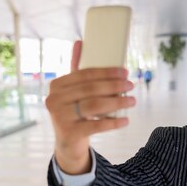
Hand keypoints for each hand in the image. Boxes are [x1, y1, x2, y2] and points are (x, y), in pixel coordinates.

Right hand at [45, 40, 135, 173]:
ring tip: (132, 101)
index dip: (106, 72)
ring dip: (117, 103)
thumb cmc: (74, 112)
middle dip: (114, 86)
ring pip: (94, 106)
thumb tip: (79, 42)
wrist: (67, 143)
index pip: (84, 74)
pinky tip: (125, 120)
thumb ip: (76, 69)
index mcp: (56, 85)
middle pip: (90, 89)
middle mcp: (54, 100)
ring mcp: (60, 117)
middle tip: (131, 85)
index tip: (124, 71)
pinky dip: (113, 123)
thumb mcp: (73, 91)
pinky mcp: (70, 133)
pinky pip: (96, 125)